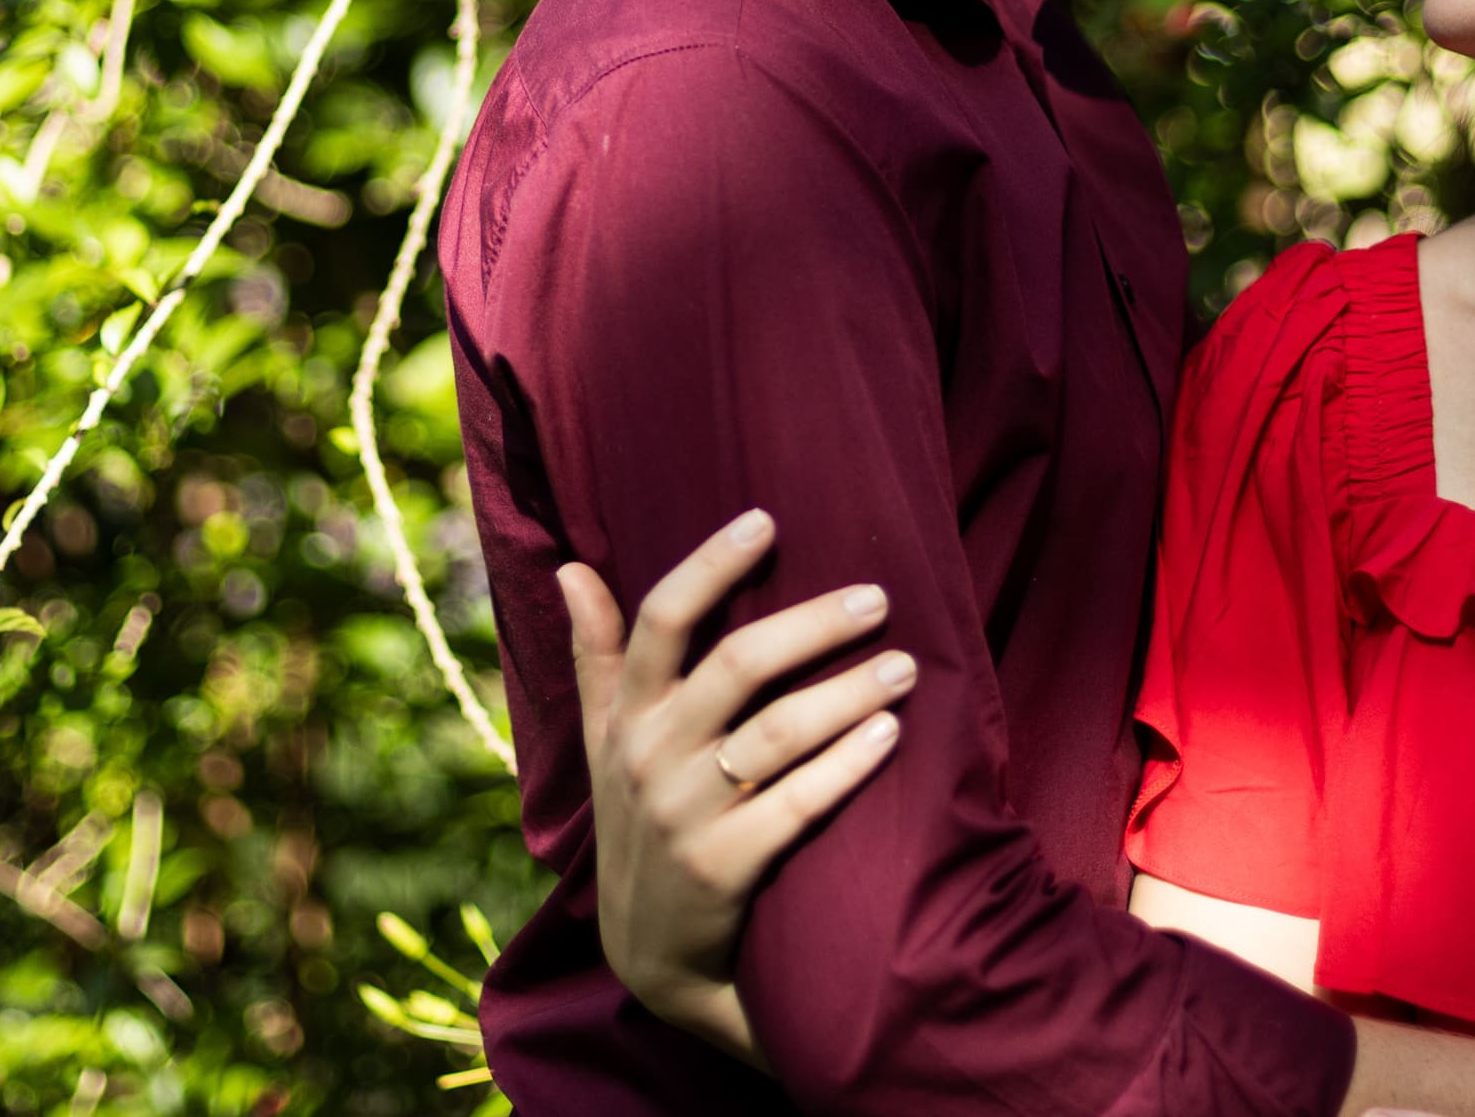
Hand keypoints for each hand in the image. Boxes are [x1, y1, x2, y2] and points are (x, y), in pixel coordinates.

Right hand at [558, 507, 917, 1065]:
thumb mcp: (602, 741)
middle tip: (877, 598)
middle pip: (736, 667)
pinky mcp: (724, 868)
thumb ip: (596, 655)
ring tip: (905, 667)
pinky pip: (796, 805)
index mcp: (626, 714)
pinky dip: (846, 767)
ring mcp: (686, 814)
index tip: (765, 521)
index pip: (661, 621)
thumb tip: (570, 567)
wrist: (647, 953)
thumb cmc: (637, 820)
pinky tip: (890, 736)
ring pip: (776, 734)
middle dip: (813, 626)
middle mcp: (650, 756)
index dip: (710, 567)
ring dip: (846, 693)